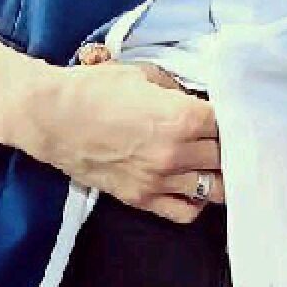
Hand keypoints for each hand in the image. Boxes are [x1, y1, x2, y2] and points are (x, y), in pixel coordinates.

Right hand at [9, 52, 224, 223]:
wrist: (52, 117)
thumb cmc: (95, 88)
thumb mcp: (144, 74)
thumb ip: (177, 89)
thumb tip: (194, 98)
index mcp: (182, 117)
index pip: (230, 123)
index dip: (234, 115)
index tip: (231, 111)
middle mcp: (178, 152)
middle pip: (228, 157)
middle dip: (231, 145)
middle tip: (227, 135)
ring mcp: (161, 180)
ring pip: (216, 189)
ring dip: (220, 174)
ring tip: (216, 162)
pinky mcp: (142, 198)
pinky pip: (186, 212)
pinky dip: (197, 201)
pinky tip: (194, 184)